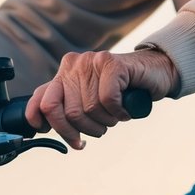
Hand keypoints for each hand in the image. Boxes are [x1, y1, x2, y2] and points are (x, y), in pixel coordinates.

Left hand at [25, 48, 177, 149]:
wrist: (155, 73)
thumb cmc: (122, 92)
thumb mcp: (89, 101)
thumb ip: (66, 108)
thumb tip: (43, 126)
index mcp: (63, 74)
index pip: (40, 100)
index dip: (39, 120)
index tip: (47, 133)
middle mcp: (73, 65)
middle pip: (63, 113)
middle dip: (79, 132)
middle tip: (96, 131)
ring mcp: (91, 62)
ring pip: (87, 110)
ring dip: (104, 123)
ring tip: (114, 117)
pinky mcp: (111, 63)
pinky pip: (107, 100)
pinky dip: (118, 112)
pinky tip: (125, 110)